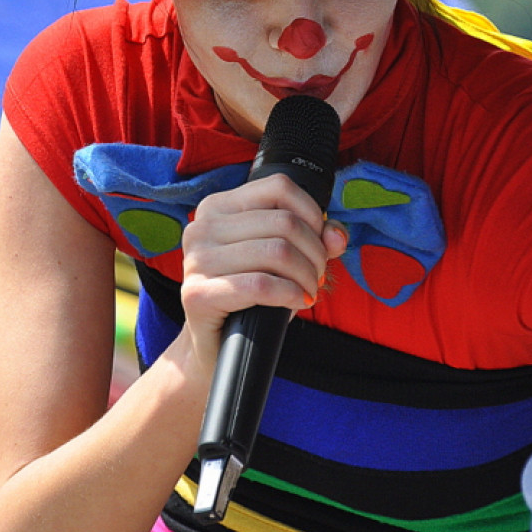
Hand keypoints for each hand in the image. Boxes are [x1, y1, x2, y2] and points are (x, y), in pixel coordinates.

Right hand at [180, 173, 346, 371]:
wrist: (215, 344)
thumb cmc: (250, 295)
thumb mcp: (282, 259)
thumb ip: (313, 239)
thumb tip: (336, 236)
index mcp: (219, 207)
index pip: (279, 187)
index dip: (312, 214)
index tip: (319, 243)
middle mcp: (202, 226)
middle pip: (284, 222)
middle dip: (315, 253)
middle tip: (316, 277)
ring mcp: (196, 260)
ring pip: (277, 252)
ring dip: (306, 276)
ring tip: (308, 291)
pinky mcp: (197, 294)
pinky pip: (261, 285)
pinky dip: (290, 293)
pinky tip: (297, 301)